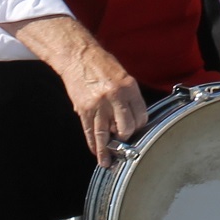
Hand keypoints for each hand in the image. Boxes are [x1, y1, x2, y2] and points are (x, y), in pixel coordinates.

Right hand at [60, 49, 147, 164]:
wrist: (79, 56)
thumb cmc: (102, 65)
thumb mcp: (123, 76)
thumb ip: (129, 98)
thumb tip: (133, 119)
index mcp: (129, 87)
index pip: (141, 115)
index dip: (140, 125)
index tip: (137, 130)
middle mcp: (115, 97)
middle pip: (126, 127)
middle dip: (126, 137)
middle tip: (123, 141)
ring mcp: (98, 105)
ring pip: (105, 134)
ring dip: (107, 151)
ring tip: (108, 162)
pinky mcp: (84, 109)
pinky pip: (90, 131)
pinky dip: (93, 144)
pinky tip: (96, 151)